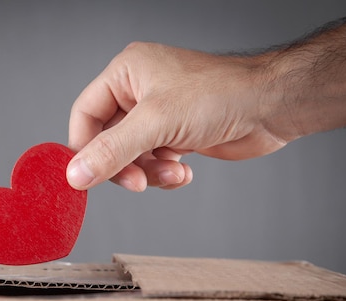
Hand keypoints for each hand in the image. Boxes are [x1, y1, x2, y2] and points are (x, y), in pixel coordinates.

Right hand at [66, 42, 287, 191]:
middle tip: (137, 183)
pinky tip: (184, 171)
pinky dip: (166, 172)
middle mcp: (138, 91)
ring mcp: (158, 114)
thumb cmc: (220, 95)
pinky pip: (153, 162)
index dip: (83, 148)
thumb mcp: (157, 124)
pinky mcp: (175, 133)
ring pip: (131, 156)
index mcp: (126, 73)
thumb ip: (112, 151)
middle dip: (125, 165)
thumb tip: (75, 175)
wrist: (270, 107)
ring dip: (150, 172)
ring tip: (173, 171)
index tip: (87, 177)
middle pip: (108, 140)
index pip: (85, 115)